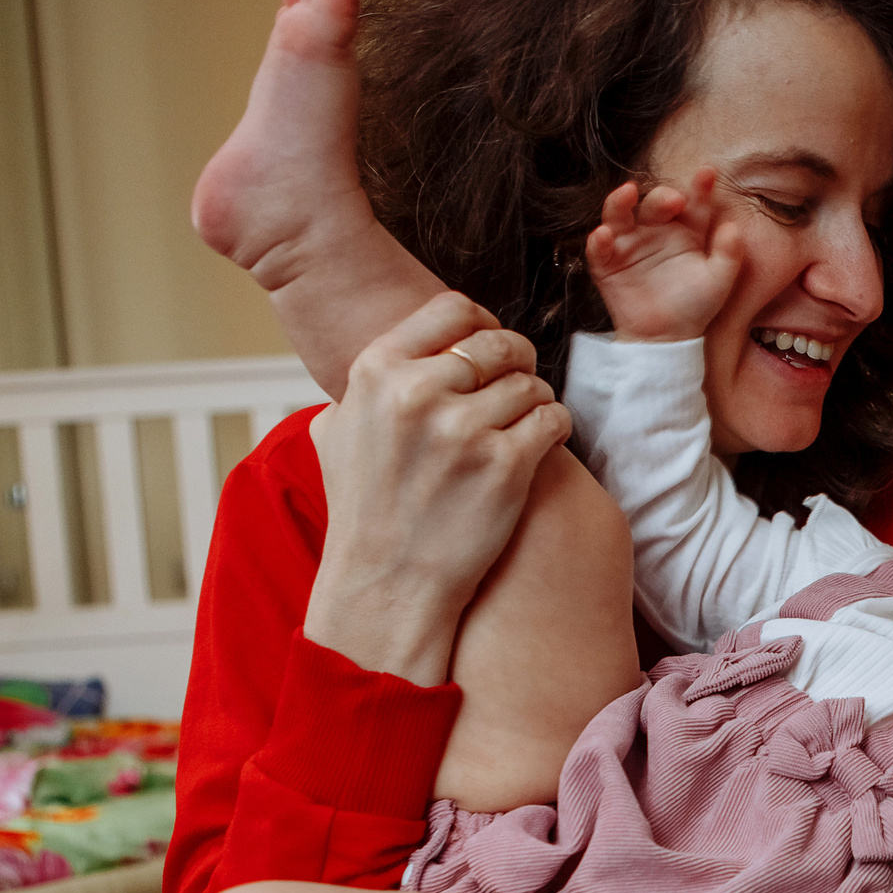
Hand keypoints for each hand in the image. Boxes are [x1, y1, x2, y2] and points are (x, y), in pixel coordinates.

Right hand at [304, 293, 571, 684]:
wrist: (385, 584)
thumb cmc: (363, 512)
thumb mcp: (337, 433)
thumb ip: (362, 387)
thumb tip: (387, 355)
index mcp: (376, 371)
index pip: (452, 308)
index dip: (482, 324)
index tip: (489, 349)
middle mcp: (418, 392)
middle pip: (499, 343)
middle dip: (517, 363)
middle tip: (517, 389)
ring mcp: (463, 429)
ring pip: (531, 384)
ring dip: (536, 402)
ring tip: (522, 427)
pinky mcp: (505, 465)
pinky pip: (554, 419)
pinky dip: (555, 429)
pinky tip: (540, 446)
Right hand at [582, 171, 744, 343]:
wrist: (668, 339)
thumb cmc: (695, 307)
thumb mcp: (718, 282)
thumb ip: (728, 255)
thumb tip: (733, 227)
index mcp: (686, 231)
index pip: (693, 204)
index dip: (699, 188)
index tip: (708, 173)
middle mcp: (656, 231)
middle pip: (656, 204)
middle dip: (663, 197)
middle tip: (675, 200)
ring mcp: (629, 245)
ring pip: (620, 215)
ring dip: (620, 202)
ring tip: (627, 193)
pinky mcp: (607, 264)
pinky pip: (599, 249)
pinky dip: (598, 241)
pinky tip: (604, 235)